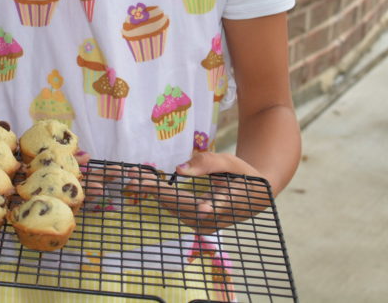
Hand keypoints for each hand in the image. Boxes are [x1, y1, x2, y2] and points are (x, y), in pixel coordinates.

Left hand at [134, 151, 272, 233]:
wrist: (254, 196)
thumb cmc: (244, 175)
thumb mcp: (230, 163)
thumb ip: (207, 164)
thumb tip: (178, 170)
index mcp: (228, 204)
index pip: (211, 205)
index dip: (204, 208)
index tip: (201, 208)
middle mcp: (214, 220)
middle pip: (181, 205)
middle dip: (156, 191)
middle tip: (134, 177)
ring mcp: (203, 224)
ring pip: (174, 208)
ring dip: (153, 193)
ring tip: (133, 178)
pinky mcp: (195, 222)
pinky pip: (175, 208)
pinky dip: (159, 195)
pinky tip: (144, 184)